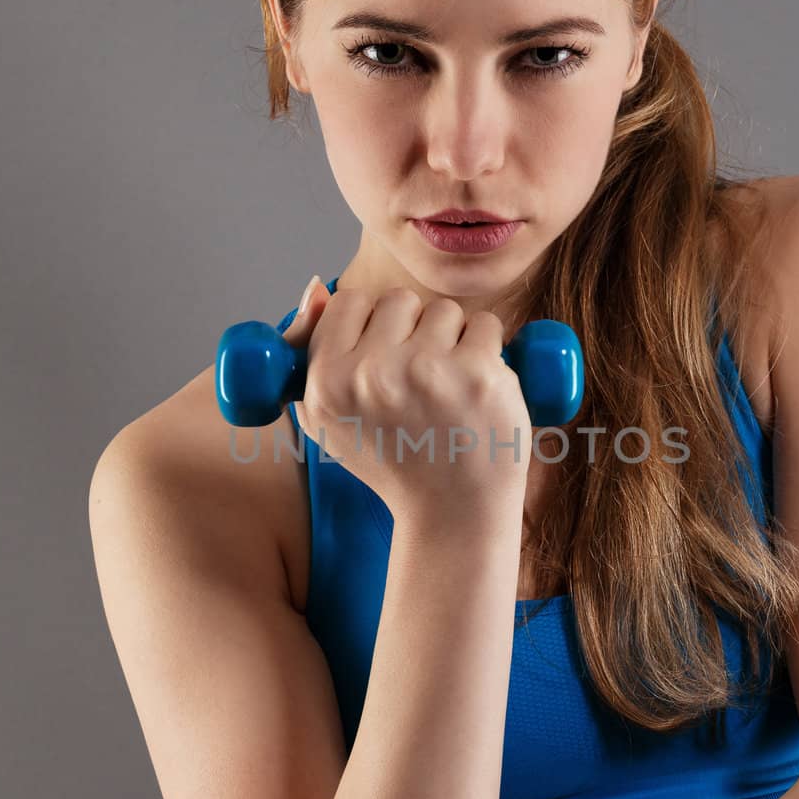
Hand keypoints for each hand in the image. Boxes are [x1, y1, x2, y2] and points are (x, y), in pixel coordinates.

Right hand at [280, 279, 531, 521]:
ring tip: (450, 387)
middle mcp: (371, 375)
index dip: (372, 323)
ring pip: (445, 310)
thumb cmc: (392, 462)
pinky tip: (479, 387)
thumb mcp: (328, 420)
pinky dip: (489, 349)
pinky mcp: (479, 376)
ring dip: (454, 339)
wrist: (452, 513)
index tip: (386, 355)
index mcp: (326, 383)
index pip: (348, 301)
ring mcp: (428, 372)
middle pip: (399, 300)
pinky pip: (487, 326)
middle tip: (421, 377)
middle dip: (414, 329)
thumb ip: (310, 351)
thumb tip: (316, 284)